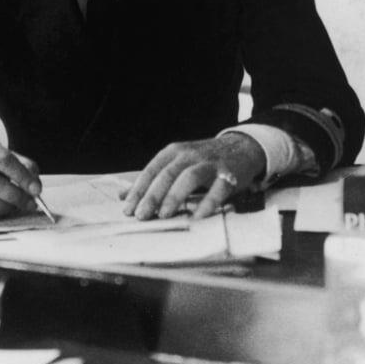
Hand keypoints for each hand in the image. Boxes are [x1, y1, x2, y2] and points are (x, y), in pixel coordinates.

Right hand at [0, 137, 41, 220]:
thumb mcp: (2, 156)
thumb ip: (23, 166)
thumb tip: (35, 186)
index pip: (4, 160)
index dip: (23, 177)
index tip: (36, 189)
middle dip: (17, 197)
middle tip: (30, 204)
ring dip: (6, 208)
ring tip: (16, 208)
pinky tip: (0, 212)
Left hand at [123, 133, 265, 219]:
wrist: (242, 147)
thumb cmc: (203, 160)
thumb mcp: (176, 164)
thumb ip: (152, 180)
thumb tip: (122, 197)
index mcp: (174, 152)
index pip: (152, 170)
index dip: (138, 190)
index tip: (127, 209)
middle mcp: (190, 155)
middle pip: (167, 174)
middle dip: (152, 196)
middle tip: (141, 215)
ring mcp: (210, 163)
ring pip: (189, 177)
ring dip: (175, 196)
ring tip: (163, 215)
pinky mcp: (229, 174)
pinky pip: (218, 189)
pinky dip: (208, 203)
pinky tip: (198, 216)